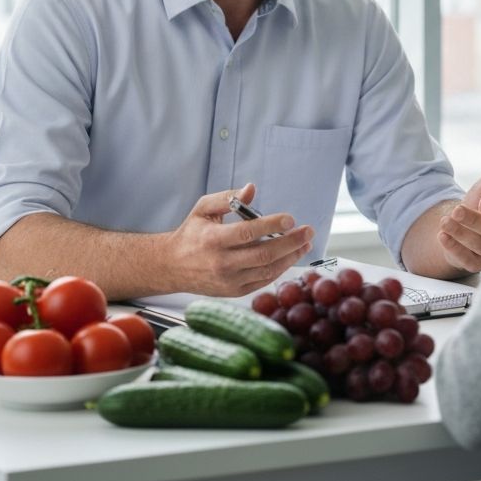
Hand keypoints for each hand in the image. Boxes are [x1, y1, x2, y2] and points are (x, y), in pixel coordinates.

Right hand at [165, 183, 313, 296]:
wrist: (172, 266)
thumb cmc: (191, 233)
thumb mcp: (203, 209)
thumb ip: (227, 198)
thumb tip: (251, 189)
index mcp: (213, 240)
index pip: (247, 232)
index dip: (271, 225)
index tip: (290, 218)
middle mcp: (221, 263)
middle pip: (263, 254)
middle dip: (290, 242)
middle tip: (308, 231)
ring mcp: (229, 281)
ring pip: (266, 270)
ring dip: (290, 257)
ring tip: (305, 244)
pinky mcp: (233, 292)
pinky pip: (262, 281)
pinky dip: (279, 269)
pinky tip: (290, 257)